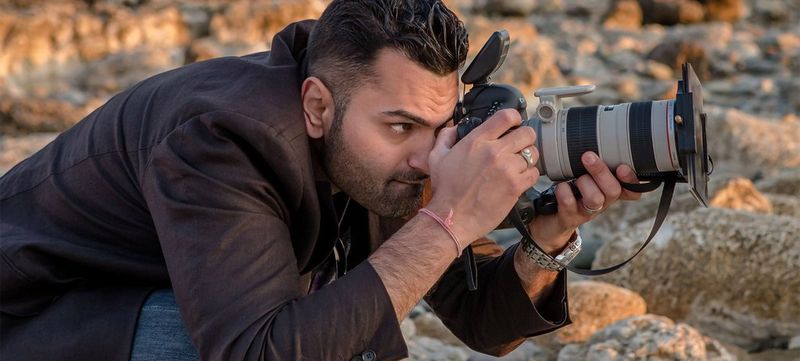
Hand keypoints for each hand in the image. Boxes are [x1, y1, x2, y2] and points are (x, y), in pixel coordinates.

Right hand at [425, 109, 539, 248]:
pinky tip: (519, 179)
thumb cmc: (445, 190)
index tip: (515, 123)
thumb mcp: (436, 157)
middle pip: (527, 133)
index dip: (515, 117)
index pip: (506, 116)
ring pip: (532, 154)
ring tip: (518, 165)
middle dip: (525, 138)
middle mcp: (494, 151)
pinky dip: (529, 175)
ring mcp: (507, 169)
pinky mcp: (515, 186)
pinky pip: (534, 173)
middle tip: (519, 146)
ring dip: (528, 158)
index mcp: (476, 141)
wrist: (451, 218)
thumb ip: (446, 137)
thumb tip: (455, 128)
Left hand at [529, 151, 641, 253]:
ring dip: (585, 183)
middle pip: (613, 191)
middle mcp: (602, 203)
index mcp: (610, 190)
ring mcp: (586, 212)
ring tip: (574, 177)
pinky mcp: (569, 218)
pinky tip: (561, 185)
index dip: (632, 180)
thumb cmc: (572, 190)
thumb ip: (594, 161)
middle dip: (601, 172)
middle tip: (588, 156)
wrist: (551, 218)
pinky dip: (564, 192)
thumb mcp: (585, 175)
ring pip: (595, 199)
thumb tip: (594, 133)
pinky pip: (569, 204)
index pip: (633, 190)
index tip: (623, 167)